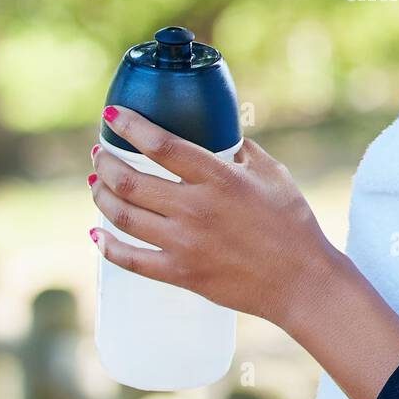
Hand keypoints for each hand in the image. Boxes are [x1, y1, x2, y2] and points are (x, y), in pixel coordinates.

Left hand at [87, 105, 343, 328]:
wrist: (301, 281)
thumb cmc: (293, 225)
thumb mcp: (274, 175)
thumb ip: (245, 151)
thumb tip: (225, 135)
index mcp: (220, 178)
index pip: (162, 145)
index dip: (130, 127)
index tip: (112, 117)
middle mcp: (196, 209)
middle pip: (131, 181)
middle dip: (106, 163)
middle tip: (100, 154)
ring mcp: (185, 244)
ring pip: (124, 216)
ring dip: (102, 196)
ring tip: (98, 184)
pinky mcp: (180, 274)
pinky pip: (130, 260)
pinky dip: (107, 245)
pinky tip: (97, 232)